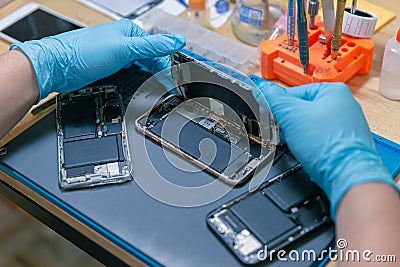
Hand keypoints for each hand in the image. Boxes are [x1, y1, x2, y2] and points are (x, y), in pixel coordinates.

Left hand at [11, 19, 185, 100]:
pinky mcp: (111, 69)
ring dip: (149, 79)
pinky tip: (142, 88)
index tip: (175, 80)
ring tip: (158, 90)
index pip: (158, 49)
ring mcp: (117, 56)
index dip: (168, 65)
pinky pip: (131, 75)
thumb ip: (153, 46)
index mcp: (130, 32)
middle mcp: (125, 43)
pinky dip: (138, 82)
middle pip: (151, 59)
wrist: (58, 67)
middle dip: (160, 73)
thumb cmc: (84, 52)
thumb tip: (177, 40)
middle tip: (169, 88)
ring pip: (142, 68)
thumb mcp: (125, 48)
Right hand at [253, 81, 398, 219]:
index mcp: (333, 91)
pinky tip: (307, 151)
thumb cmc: (328, 146)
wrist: (347, 175)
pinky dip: (309, 144)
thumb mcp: (291, 116)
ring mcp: (344, 126)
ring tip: (297, 144)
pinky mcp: (343, 143)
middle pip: (301, 109)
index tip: (271, 117)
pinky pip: (318, 139)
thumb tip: (262, 88)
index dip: (278, 107)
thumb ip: (273, 99)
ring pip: (309, 126)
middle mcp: (343, 105)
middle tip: (283, 133)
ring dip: (297, 135)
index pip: (293, 92)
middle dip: (288, 123)